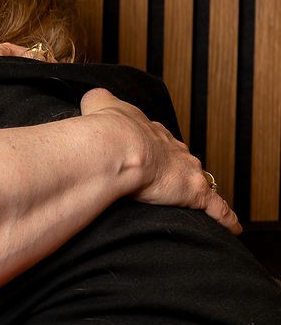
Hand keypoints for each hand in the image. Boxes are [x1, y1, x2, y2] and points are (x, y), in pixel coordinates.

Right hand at [79, 89, 240, 233]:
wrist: (118, 147)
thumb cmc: (108, 130)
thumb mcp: (99, 104)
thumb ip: (98, 99)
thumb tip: (93, 97)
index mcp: (152, 133)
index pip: (160, 141)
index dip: (157, 149)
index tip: (154, 155)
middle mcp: (174, 150)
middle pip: (182, 159)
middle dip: (179, 168)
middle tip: (173, 179)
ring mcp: (187, 171)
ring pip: (199, 180)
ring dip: (198, 189)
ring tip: (195, 201)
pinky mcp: (195, 193)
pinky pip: (216, 208)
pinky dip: (225, 217)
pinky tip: (232, 227)